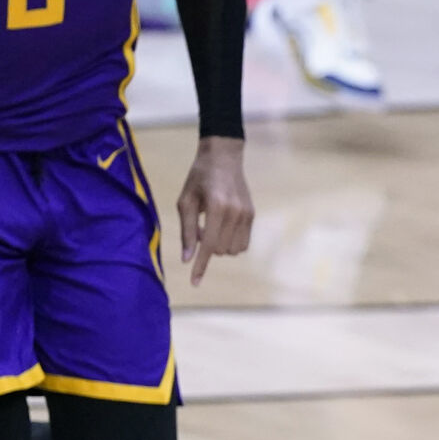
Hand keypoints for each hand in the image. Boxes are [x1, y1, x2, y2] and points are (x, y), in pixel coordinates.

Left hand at [176, 136, 251, 284]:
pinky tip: (223, 228)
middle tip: (200, 228)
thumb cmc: (199, 178)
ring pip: (234, 250)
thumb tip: (187, 259)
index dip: (201, 265)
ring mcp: (247, 214)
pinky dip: (231, 243)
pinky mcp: (252, 215)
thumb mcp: (186, 201)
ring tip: (212, 227)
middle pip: (221, 250)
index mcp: (217, 207)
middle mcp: (235, 212)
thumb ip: (187, 231)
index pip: (209, 245)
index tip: (194, 282)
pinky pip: (243, 244)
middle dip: (208, 248)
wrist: (224, 157)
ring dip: (220, 247)